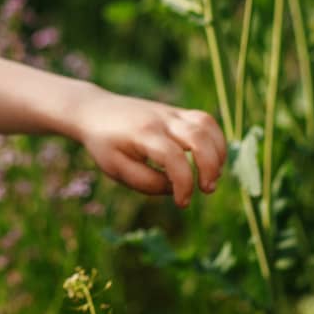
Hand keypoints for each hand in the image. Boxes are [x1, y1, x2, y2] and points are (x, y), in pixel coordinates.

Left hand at [72, 92, 225, 206]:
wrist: (95, 111)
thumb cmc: (104, 143)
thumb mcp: (115, 168)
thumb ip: (146, 182)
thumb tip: (175, 188)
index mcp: (142, 134)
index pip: (173, 157)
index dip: (184, 184)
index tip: (182, 203)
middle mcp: (160, 120)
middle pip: (198, 136)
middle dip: (210, 167)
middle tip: (206, 190)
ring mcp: (170, 112)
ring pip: (206, 124)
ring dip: (218, 153)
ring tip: (211, 177)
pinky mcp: (177, 112)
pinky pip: (205, 121)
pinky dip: (216, 141)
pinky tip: (210, 161)